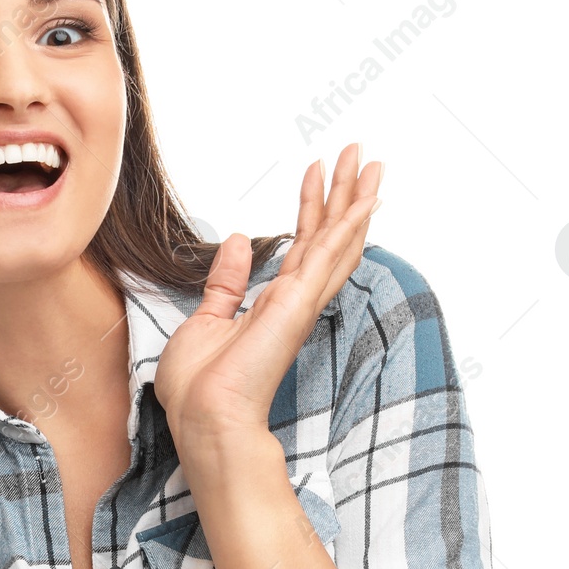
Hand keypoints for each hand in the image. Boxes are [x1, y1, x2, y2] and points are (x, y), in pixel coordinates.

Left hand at [155, 144, 382, 447]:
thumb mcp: (206, 320)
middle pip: (328, 236)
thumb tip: (240, 241)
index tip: (317, 171)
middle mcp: (295, 301)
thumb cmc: (200, 386)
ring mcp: (301, 302)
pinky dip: (350, 225)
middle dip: (343, 193)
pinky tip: (367, 197)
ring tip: (368, 159)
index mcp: (274, 305)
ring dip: (355, 197)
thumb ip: (227, 282)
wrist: (204, 416)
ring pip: (337, 239)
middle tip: (358, 152)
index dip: (311, 208)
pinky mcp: (299, 303)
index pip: (301, 246)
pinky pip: (329, 255)